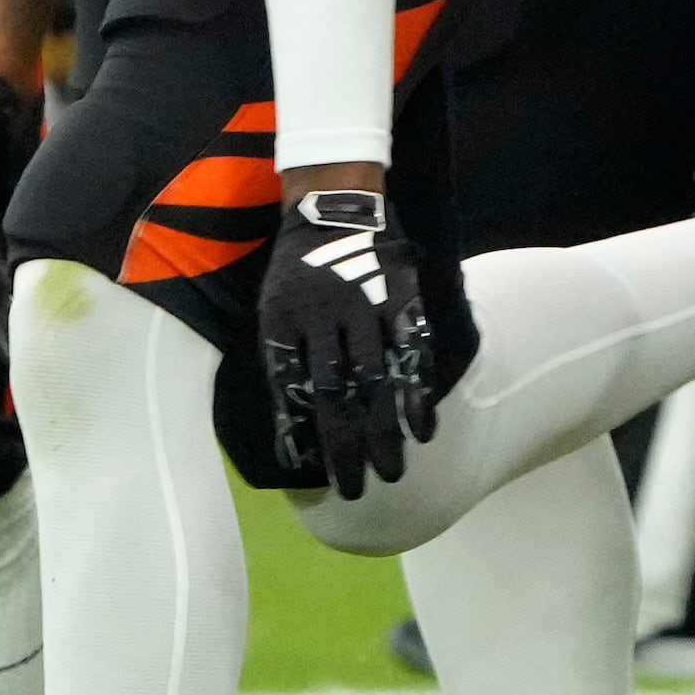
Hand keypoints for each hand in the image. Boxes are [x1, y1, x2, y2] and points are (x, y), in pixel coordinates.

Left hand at [259, 186, 436, 499]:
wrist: (333, 203)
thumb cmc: (297, 267)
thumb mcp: (272, 308)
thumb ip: (281, 359)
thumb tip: (285, 422)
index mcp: (286, 323)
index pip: (295, 392)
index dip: (306, 437)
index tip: (317, 476)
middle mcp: (325, 320)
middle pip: (337, 396)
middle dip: (348, 448)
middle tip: (358, 491)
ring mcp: (366, 310)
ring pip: (375, 382)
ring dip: (384, 432)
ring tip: (393, 472)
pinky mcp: (400, 300)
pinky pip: (411, 354)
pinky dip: (417, 393)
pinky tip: (421, 429)